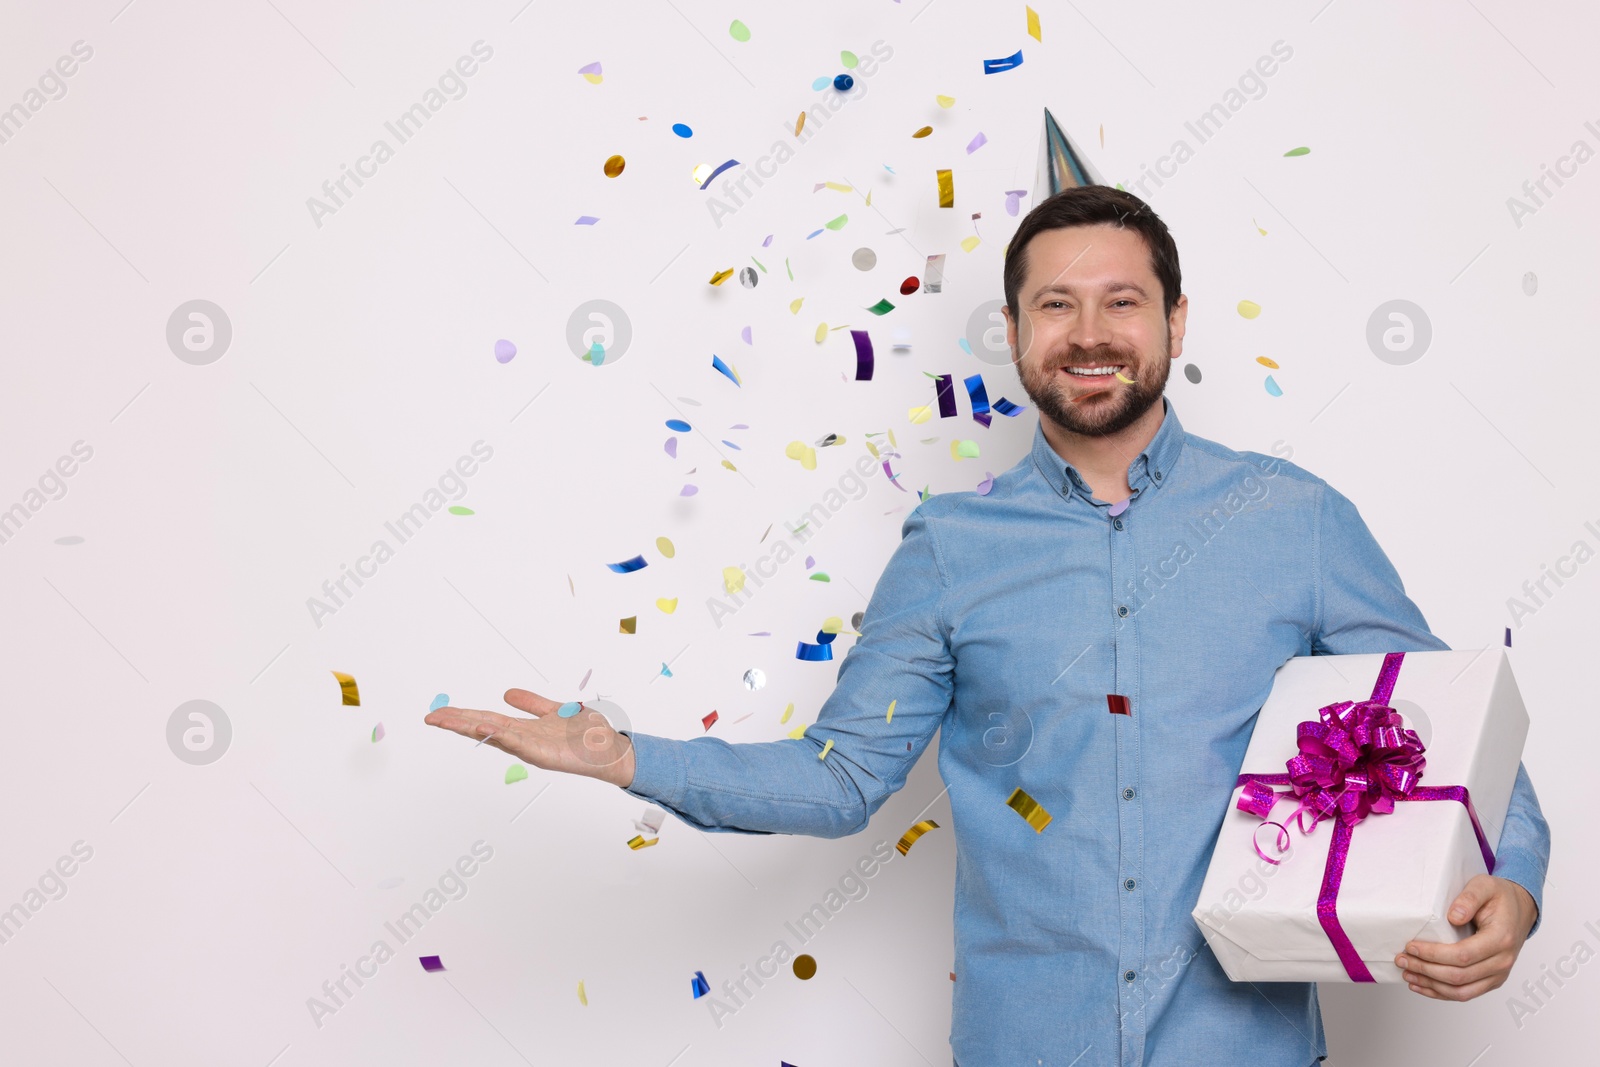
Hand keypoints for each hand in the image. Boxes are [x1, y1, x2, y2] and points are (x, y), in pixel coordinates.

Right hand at [424, 688, 635, 787]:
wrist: (611, 750)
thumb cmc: (587, 734)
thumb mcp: (555, 711)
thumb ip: (532, 703)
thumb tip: (506, 693)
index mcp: (523, 729)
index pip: (487, 719)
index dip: (462, 716)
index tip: (438, 713)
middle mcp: (523, 739)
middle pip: (484, 727)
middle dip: (457, 722)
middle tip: (430, 717)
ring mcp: (531, 748)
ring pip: (495, 735)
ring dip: (471, 727)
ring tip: (447, 720)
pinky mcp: (544, 755)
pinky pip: (518, 743)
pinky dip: (500, 736)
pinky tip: (484, 728)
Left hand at [1394, 874, 1538, 1000]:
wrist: (1519, 909)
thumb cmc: (1500, 897)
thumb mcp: (1484, 885)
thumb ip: (1469, 898)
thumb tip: (1453, 916)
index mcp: (1501, 938)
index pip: (1463, 955)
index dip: (1434, 954)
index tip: (1411, 946)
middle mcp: (1502, 961)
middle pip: (1459, 976)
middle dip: (1425, 970)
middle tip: (1402, 959)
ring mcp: (1498, 974)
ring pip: (1461, 991)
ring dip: (1431, 985)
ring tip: (1407, 974)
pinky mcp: (1491, 980)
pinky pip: (1466, 994)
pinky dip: (1442, 993)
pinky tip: (1422, 986)